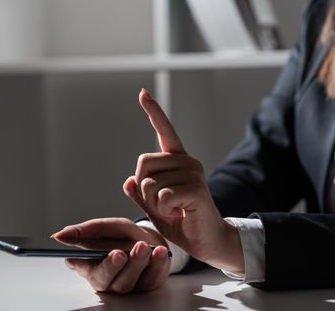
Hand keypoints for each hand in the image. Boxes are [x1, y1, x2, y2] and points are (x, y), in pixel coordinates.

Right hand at [52, 217, 170, 292]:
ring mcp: (128, 285)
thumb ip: (85, 231)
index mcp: (91, 266)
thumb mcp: (105, 228)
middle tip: (120, 253)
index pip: (85, 269)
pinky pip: (152, 278)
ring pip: (129, 282)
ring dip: (136, 264)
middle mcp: (108, 279)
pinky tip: (160, 252)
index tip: (94, 254)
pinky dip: (157, 264)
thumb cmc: (123, 236)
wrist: (149, 240)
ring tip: (143, 246)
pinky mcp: (147, 285)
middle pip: (107, 280)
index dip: (87, 265)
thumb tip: (59, 235)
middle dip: (113, 267)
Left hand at [124, 89, 243, 273]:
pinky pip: (161, 196)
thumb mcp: (154, 208)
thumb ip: (141, 194)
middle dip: (143, 188)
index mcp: (177, 162)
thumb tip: (128, 181)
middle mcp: (188, 161)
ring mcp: (194, 174)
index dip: (154, 111)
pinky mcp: (196, 189)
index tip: (143, 92)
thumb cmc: (181, 221)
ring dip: (154, 204)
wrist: (206, 241)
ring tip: (174, 210)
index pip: (164, 131)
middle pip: (143, 163)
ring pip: (150, 183)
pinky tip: (179, 213)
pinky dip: (163, 210)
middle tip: (162, 204)